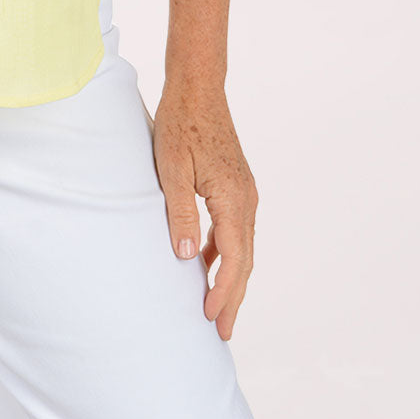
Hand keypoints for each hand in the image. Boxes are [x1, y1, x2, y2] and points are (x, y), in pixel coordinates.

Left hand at [150, 82, 257, 340]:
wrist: (198, 87)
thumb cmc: (181, 123)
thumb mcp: (172, 168)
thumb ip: (180, 212)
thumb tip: (185, 257)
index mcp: (234, 198)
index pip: (234, 258)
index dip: (224, 291)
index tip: (211, 318)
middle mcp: (247, 198)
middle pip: (245, 259)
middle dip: (233, 296)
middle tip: (221, 331)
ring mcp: (244, 192)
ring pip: (242, 246)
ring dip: (230, 276)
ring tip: (214, 306)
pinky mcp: (236, 185)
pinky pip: (234, 228)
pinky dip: (224, 252)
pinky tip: (203, 261)